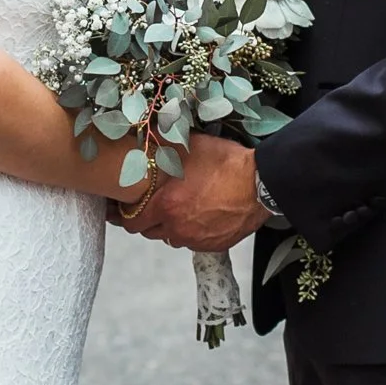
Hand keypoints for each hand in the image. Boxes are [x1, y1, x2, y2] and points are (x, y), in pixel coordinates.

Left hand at [130, 134, 261, 252]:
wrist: (261, 184)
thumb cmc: (227, 165)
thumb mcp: (189, 147)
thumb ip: (163, 148)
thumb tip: (146, 139)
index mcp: (166, 206)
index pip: (131, 222)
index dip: (125, 214)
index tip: (124, 207)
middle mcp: (178, 228)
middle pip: (150, 232)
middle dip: (147, 219)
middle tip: (152, 204)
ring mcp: (197, 240)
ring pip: (172, 238)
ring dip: (170, 226)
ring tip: (179, 208)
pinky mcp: (215, 245)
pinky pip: (194, 242)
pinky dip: (192, 231)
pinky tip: (200, 215)